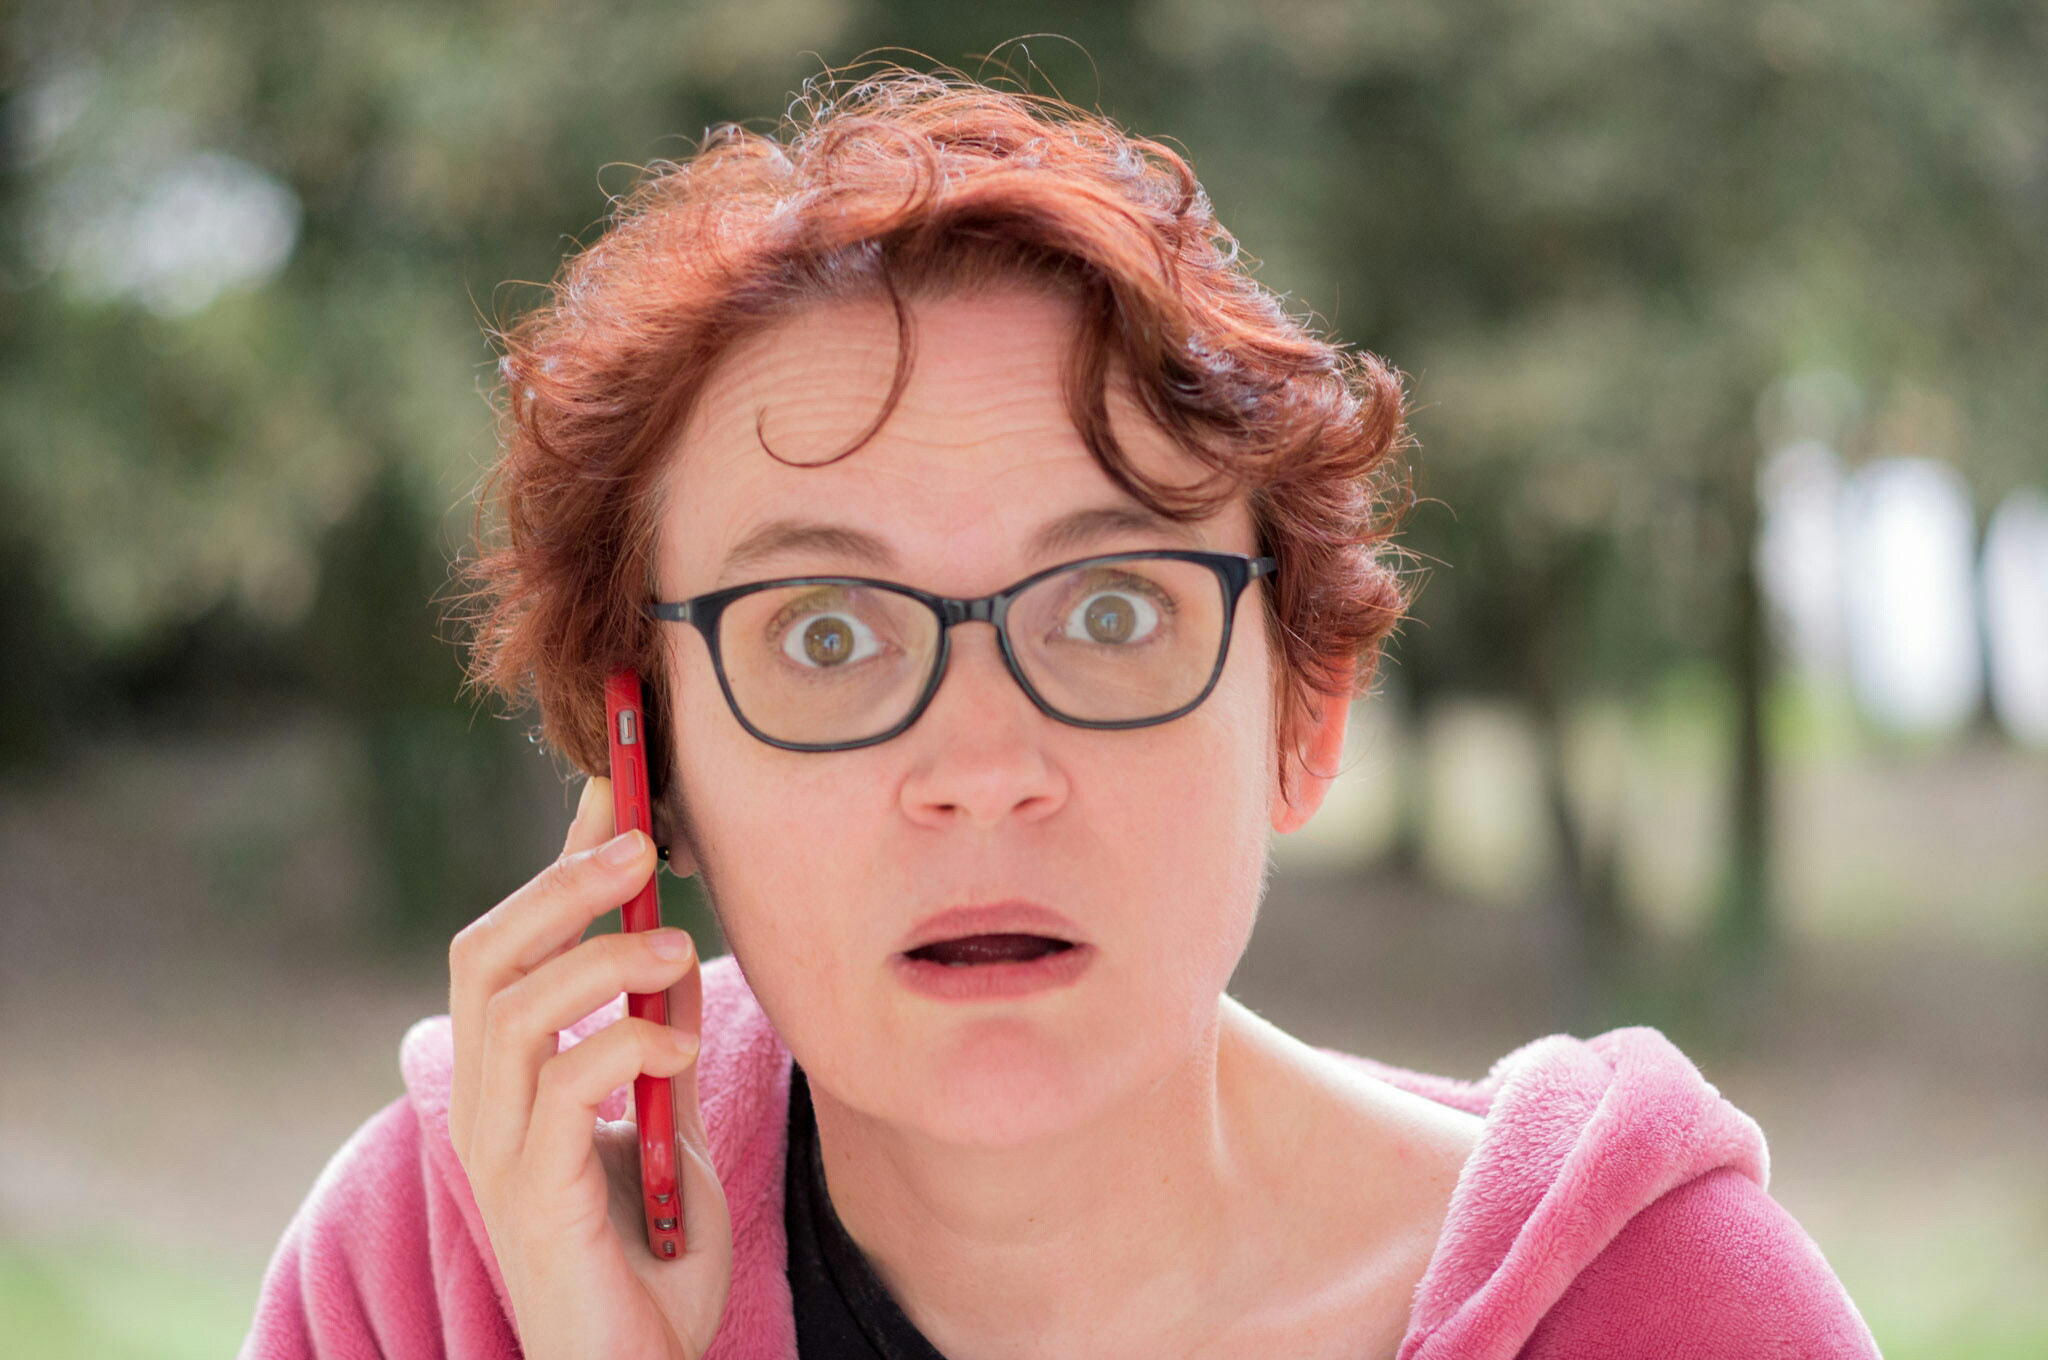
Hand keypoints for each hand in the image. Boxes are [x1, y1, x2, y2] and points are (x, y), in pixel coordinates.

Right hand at [447, 777, 732, 1359]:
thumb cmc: (650, 1255)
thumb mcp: (666, 1120)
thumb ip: (654, 1039)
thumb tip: (666, 945)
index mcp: (511, 1074)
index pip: (514, 940)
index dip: (557, 857)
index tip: (613, 785)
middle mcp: (487, 1102)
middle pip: (485, 954)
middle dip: (560, 882)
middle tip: (641, 836)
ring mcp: (498, 1150)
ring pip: (514, 1009)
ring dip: (602, 958)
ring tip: (679, 946)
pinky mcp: (533, 1197)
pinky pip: (561, 1089)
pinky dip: (624, 1044)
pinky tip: (676, 1045)